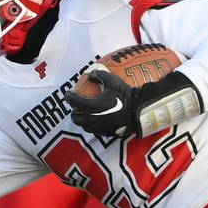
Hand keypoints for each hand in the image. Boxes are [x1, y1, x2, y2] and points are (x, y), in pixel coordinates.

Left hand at [67, 69, 198, 137]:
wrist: (139, 111)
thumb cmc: (126, 95)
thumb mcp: (113, 81)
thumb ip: (100, 76)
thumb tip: (91, 74)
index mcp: (92, 107)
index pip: (75, 102)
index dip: (69, 96)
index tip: (68, 93)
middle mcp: (93, 119)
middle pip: (76, 118)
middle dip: (73, 112)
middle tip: (74, 106)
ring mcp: (100, 128)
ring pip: (84, 126)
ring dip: (81, 120)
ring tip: (83, 114)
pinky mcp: (107, 133)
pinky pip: (95, 130)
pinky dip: (91, 125)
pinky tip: (95, 120)